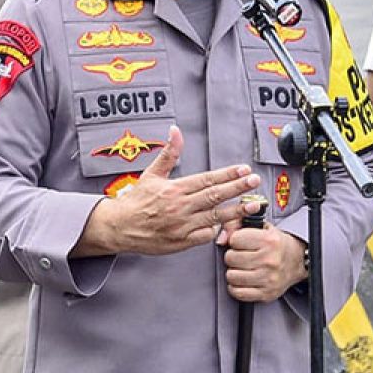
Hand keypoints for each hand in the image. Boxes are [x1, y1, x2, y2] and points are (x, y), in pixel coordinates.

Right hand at [88, 125, 260, 256]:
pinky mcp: (181, 242)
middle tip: (254, 181)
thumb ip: (169, 153)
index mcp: (175, 189)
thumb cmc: (136, 201)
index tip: (244, 169)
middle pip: (215, 195)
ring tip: (254, 205)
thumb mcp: (152, 173)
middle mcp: (180, 206)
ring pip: (215, 216)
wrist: (118, 227)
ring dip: (236, 210)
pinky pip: (205, 235)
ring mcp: (182, 225)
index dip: (228, 174)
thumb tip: (176, 131)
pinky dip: (216, 229)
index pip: (207, 179)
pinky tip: (226, 223)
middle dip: (238, 187)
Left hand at [224, 225, 307, 302]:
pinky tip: (243, 279)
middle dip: (232, 256)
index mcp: (270, 241)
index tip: (240, 242)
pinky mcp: (266, 293)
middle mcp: (269, 260)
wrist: (298, 261)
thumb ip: (239, 226)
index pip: (235, 239)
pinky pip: (238, 293)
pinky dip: (236, 287)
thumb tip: (221, 238)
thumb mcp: (263, 228)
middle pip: (231, 258)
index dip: (235, 240)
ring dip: (233, 271)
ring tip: (242, 267)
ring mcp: (268, 278)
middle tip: (241, 255)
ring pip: (232, 276)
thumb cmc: (278, 245)